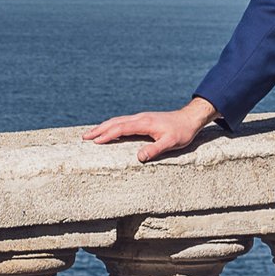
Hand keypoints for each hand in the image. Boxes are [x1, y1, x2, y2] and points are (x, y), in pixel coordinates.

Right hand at [84, 97, 217, 161]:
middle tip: (84, 137)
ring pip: (117, 120)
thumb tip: (139, 157)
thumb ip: (155, 150)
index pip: (121, 128)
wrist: (189, 118)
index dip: (108, 135)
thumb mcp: (171, 143)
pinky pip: (122, 121)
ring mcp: (140, 117)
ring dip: (103, 126)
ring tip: (91, 134)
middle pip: (115, 122)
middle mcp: (140, 118)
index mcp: (144, 123)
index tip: (95, 141)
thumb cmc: (182, 132)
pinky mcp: (142, 119)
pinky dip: (111, 125)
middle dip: (99, 129)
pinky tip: (108, 130)